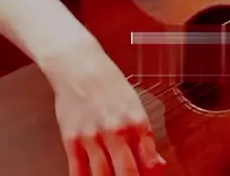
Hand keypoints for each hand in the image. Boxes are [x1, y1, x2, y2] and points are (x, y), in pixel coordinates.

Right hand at [45, 38, 165, 174]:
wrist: (79, 65)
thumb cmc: (108, 82)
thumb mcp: (134, 104)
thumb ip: (144, 136)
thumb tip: (157, 163)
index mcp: (136, 121)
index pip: (150, 159)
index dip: (152, 174)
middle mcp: (116, 130)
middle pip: (128, 172)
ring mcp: (93, 137)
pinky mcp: (72, 140)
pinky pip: (77, 172)